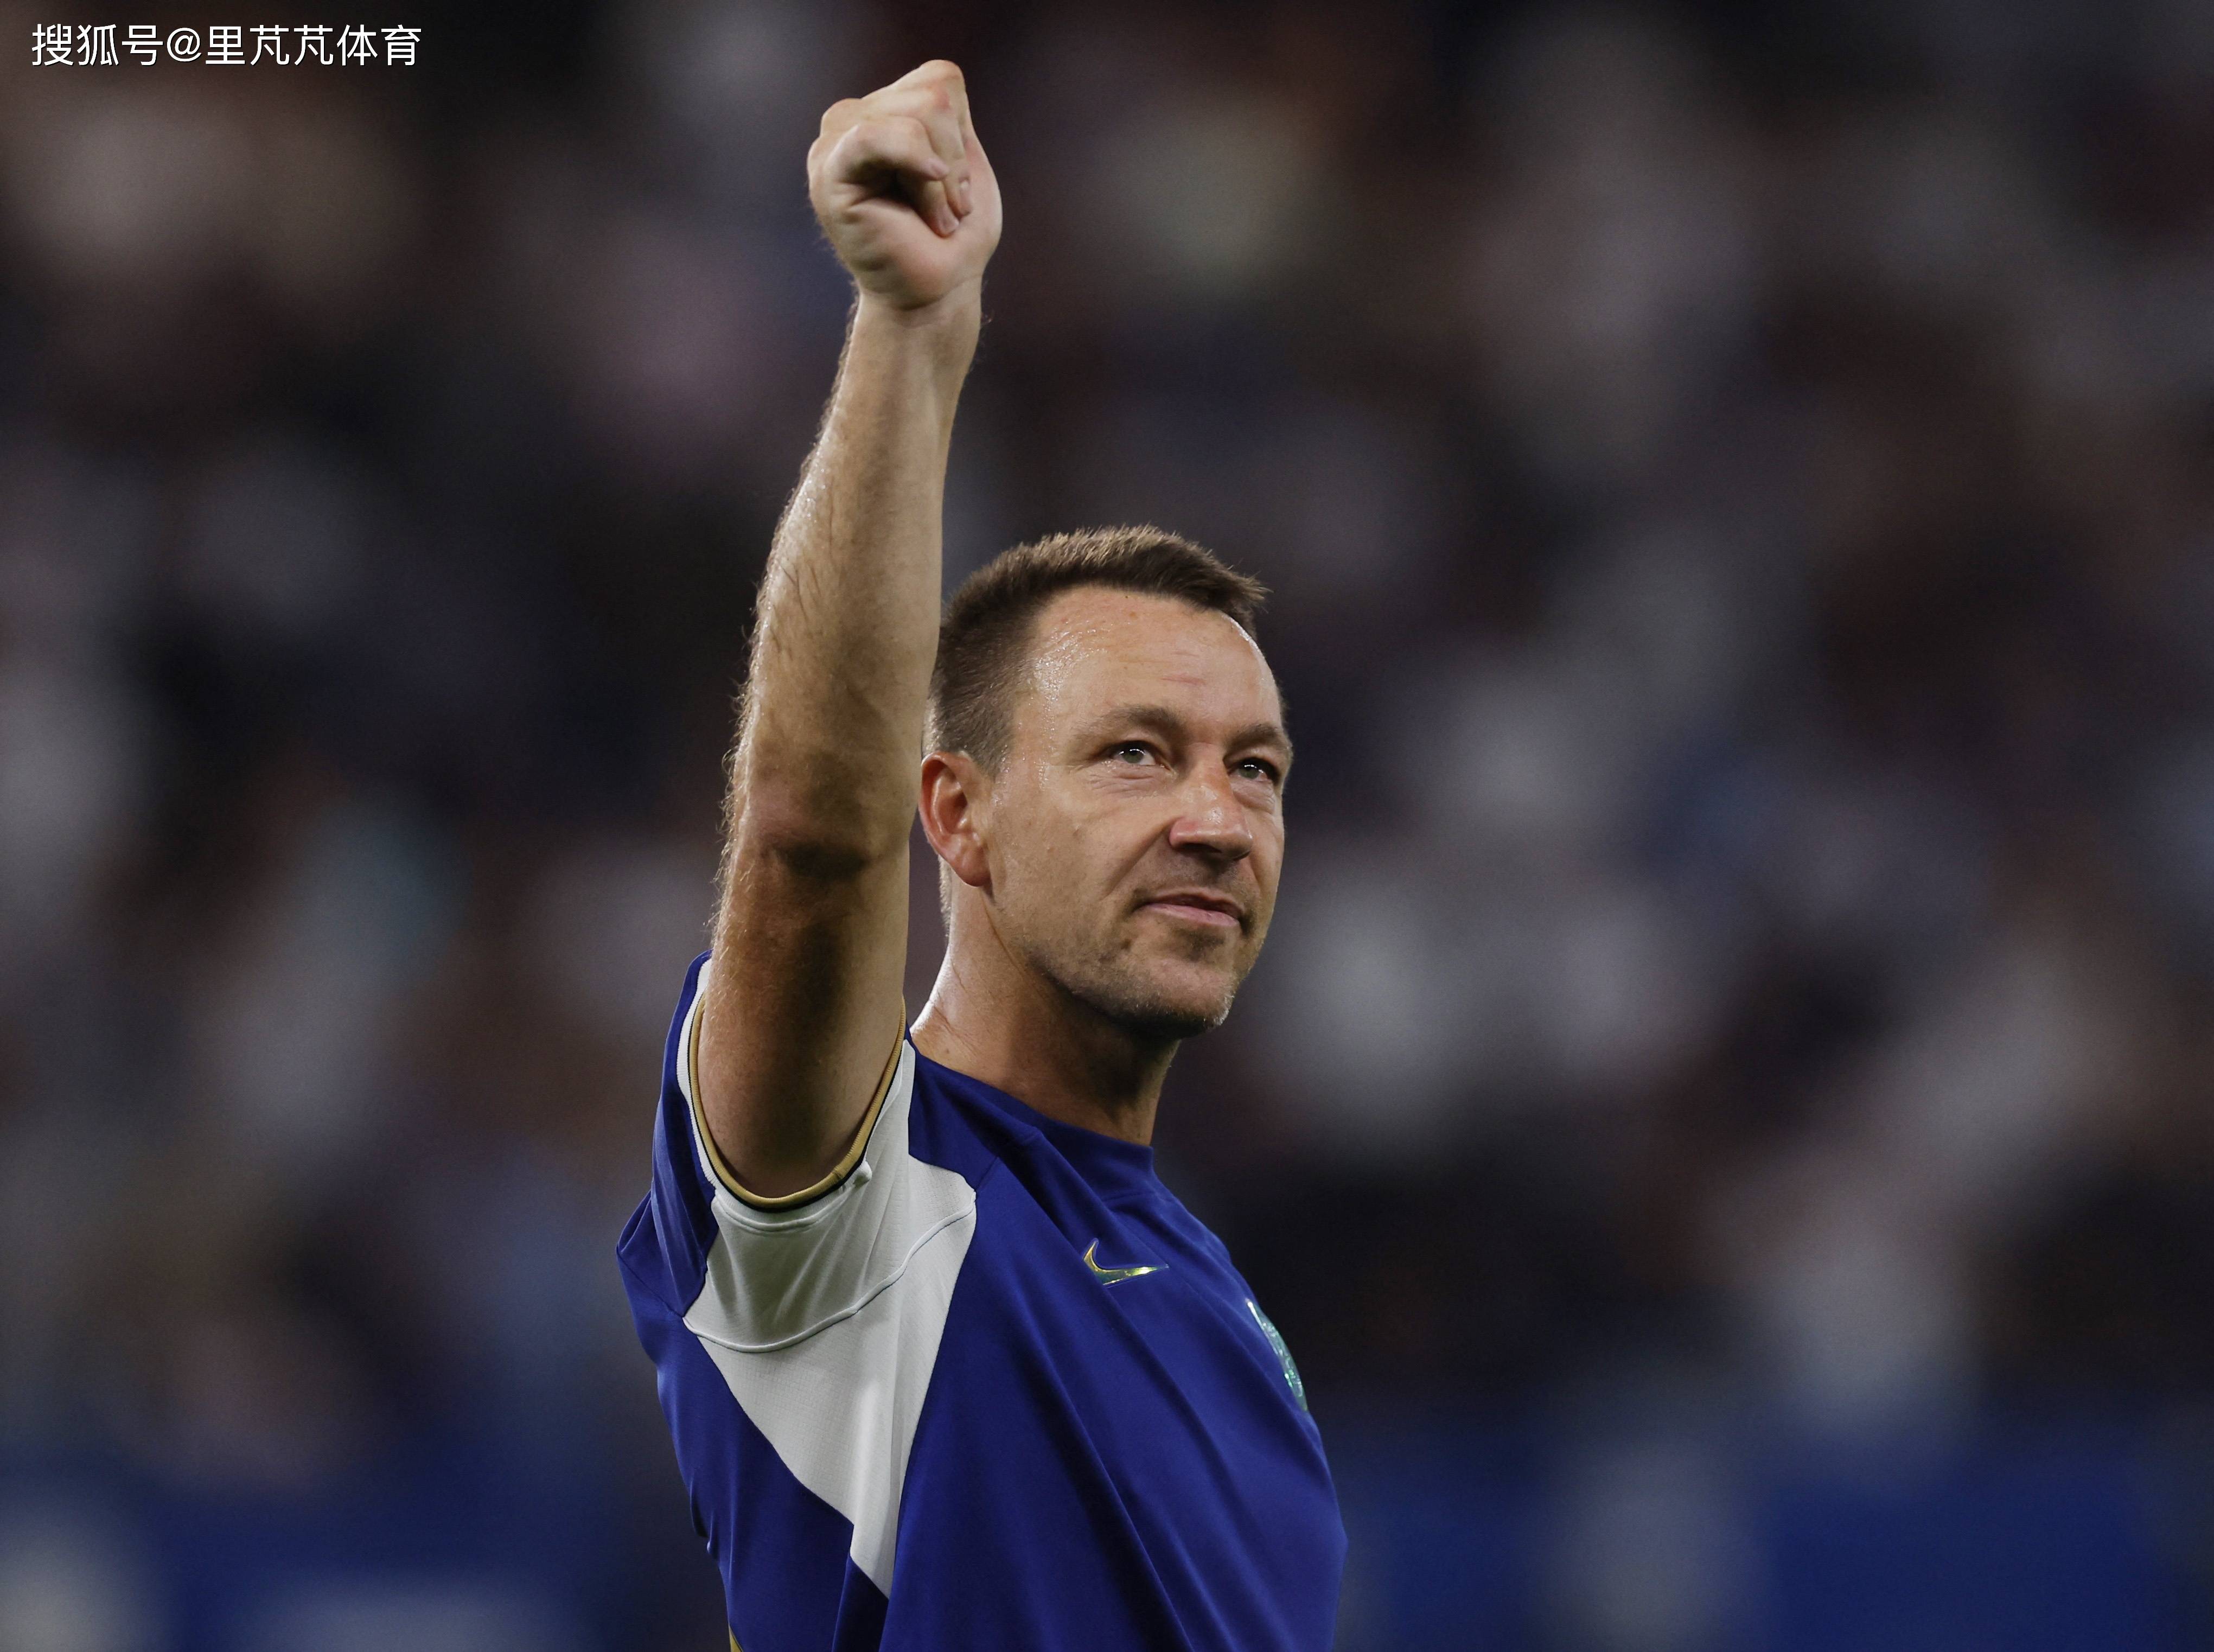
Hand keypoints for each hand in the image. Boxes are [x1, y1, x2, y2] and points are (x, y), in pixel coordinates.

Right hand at [808, 60, 1001, 314]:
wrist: (936, 292)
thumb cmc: (951, 235)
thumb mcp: (960, 159)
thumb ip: (944, 110)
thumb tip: (936, 80)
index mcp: (884, 110)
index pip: (940, 80)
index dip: (962, 135)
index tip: (958, 190)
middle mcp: (852, 118)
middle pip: (932, 98)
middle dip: (955, 162)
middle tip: (947, 213)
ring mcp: (834, 141)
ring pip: (917, 116)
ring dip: (940, 180)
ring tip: (932, 219)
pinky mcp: (828, 171)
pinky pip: (872, 136)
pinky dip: (912, 161)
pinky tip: (927, 192)